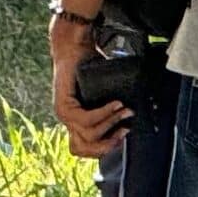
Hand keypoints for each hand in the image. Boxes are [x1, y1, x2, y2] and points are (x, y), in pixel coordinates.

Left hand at [48, 11, 129, 161]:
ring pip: (88, 136)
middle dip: (109, 143)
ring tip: (124, 111)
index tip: (125, 134)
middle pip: (84, 149)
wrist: (75, 47)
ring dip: (110, 124)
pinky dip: (105, 113)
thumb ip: (111, 108)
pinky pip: (86, 119)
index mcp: (76, 120)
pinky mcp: (64, 105)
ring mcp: (64, 114)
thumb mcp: (105, 92)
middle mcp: (67, 120)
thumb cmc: (90, 65)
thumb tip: (134, 118)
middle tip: (125, 130)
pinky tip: (116, 103)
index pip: (86, 148)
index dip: (107, 147)